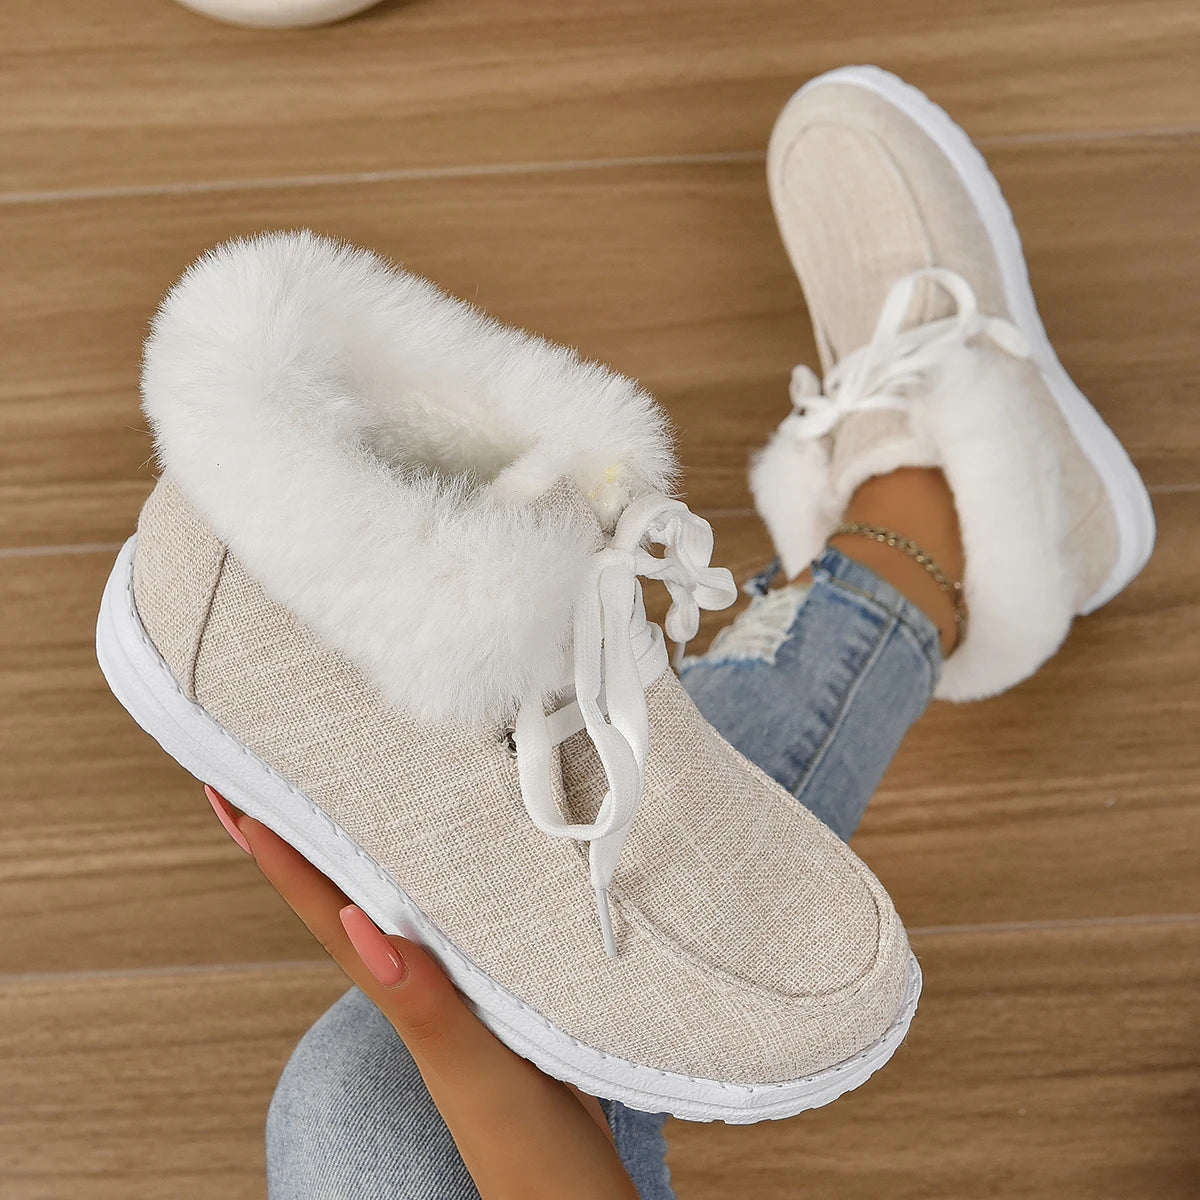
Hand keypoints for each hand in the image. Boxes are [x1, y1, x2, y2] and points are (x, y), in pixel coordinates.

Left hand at [205, 787, 637, 1199]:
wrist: (573, 1199)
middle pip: (344, 896)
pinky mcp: (494, 994)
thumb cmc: (529, 1151)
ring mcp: (451, 992)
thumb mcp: (477, 1073)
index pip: (325, 909)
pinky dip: (425, 882)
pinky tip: (440, 866)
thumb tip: (355, 924)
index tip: (231, 791)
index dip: (277, 852)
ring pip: (390, 904)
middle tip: (263, 772)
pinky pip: (444, 923)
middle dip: (300, 835)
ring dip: (352, 852)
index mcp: (403, 992)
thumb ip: (422, 1003)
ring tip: (334, 797)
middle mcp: (417, 984)